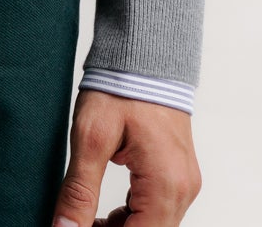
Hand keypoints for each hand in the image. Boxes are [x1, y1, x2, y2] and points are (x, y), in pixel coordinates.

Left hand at [51, 89, 202, 225]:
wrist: (143, 52)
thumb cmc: (120, 87)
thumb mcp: (91, 138)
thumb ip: (79, 191)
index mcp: (166, 185)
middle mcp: (183, 190)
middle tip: (77, 223)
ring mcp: (184, 182)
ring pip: (152, 226)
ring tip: (87, 217)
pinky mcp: (177, 175)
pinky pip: (157, 211)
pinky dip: (132, 216)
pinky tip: (107, 210)